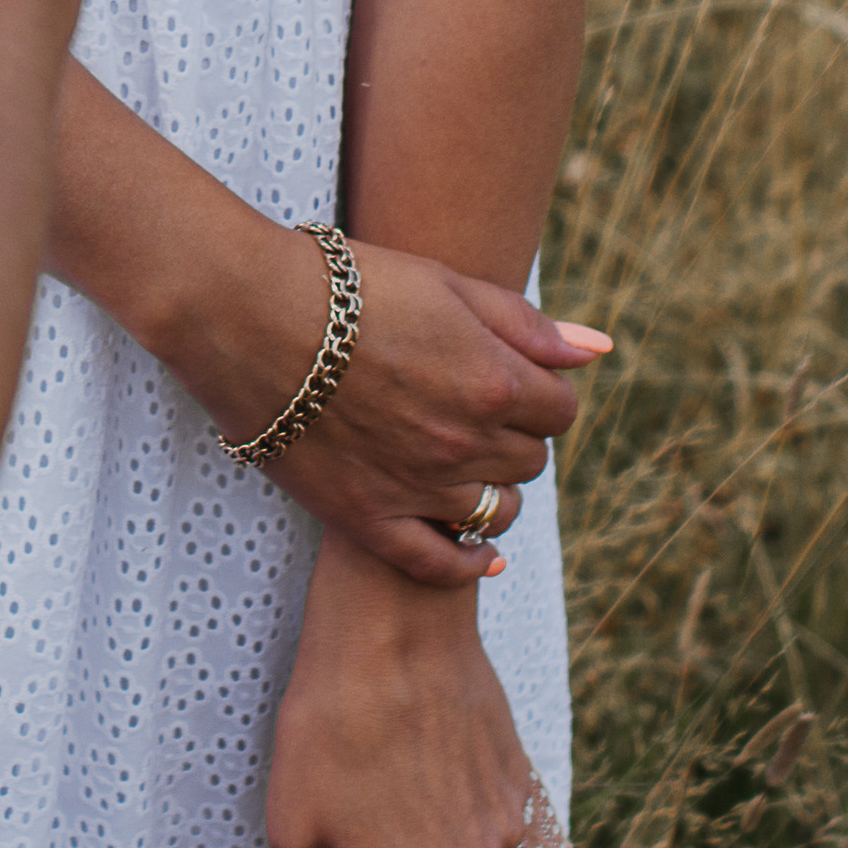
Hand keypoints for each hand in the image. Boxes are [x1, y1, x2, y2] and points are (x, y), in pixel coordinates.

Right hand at [149, 203, 608, 588]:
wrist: (248, 313)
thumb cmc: (347, 285)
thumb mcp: (446, 284)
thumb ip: (526, 324)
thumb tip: (599, 351)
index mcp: (494, 381)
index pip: (559, 410)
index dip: (539, 392)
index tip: (508, 378)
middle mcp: (467, 443)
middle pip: (529, 459)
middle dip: (513, 435)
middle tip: (470, 408)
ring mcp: (420, 487)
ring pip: (497, 511)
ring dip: (492, 487)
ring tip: (461, 460)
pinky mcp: (370, 519)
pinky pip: (441, 564)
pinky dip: (470, 563)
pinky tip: (482, 556)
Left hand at [267, 534, 534, 847]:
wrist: (394, 627)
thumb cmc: (332, 726)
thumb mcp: (294, 829)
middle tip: (354, 836)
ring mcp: (505, 828)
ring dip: (428, 846)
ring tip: (383, 783)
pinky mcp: (519, 780)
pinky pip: (484, 817)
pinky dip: (453, 803)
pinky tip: (417, 755)